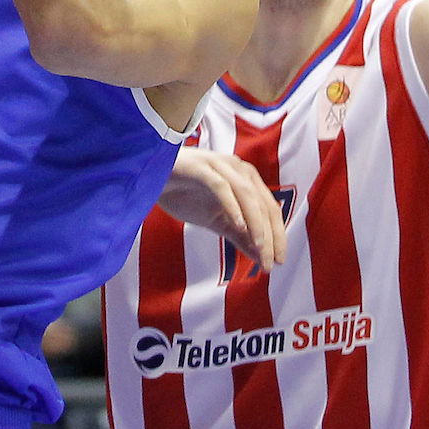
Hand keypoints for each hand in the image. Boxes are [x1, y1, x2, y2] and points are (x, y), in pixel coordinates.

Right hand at [159, 148, 285, 273]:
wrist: (150, 177)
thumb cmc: (184, 194)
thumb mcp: (215, 221)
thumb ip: (239, 236)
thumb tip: (261, 258)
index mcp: (246, 178)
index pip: (270, 209)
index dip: (277, 236)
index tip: (278, 261)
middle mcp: (238, 168)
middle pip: (263, 204)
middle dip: (270, 236)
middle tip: (270, 263)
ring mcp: (220, 166)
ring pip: (247, 196)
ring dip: (256, 225)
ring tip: (260, 249)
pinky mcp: (202, 167)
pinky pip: (222, 187)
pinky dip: (232, 206)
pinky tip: (238, 226)